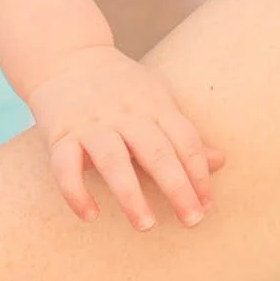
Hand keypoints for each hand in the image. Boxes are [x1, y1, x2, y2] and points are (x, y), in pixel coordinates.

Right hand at [28, 45, 216, 230]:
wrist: (65, 55)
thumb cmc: (119, 86)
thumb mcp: (156, 99)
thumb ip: (183, 133)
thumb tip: (220, 162)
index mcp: (153, 104)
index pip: (184, 139)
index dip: (199, 173)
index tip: (207, 204)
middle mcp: (124, 113)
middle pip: (156, 151)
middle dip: (177, 187)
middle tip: (192, 220)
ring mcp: (91, 124)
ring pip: (112, 159)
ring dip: (130, 194)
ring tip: (145, 225)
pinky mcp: (59, 134)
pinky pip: (65, 166)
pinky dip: (76, 192)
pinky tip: (90, 215)